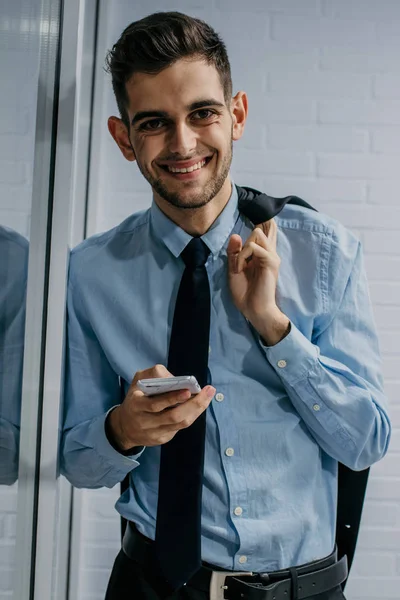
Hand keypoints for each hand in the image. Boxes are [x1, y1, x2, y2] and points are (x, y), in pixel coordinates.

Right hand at [108, 364, 215, 450]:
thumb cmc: (135, 398)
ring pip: (180, 423)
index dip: (173, 398)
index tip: (188, 390)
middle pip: (173, 416)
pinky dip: (191, 416)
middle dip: (194, 404)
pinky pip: (179, 428)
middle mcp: (145, 421)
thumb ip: (154, 375)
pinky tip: (197, 406)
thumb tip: (176, 378)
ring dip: (197, 410)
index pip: (156, 404)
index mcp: (136, 404)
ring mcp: (154, 433)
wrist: (124, 427)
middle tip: (208, 391)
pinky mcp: (161, 440)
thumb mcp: (138, 381)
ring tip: (207, 397)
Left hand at [227, 219, 289, 344]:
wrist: (253, 309)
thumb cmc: (245, 292)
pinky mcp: (271, 262)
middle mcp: (269, 253)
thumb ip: (234, 253)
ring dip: (243, 250)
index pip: (265, 232)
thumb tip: (236, 235)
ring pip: (257, 234)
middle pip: (261, 229)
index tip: (259, 214)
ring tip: (239, 266)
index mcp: (261, 254)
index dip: (262, 222)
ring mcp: (271, 256)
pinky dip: (243, 256)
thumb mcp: (234, 269)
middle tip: (239, 262)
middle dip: (246, 240)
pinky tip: (241, 268)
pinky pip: (255, 247)